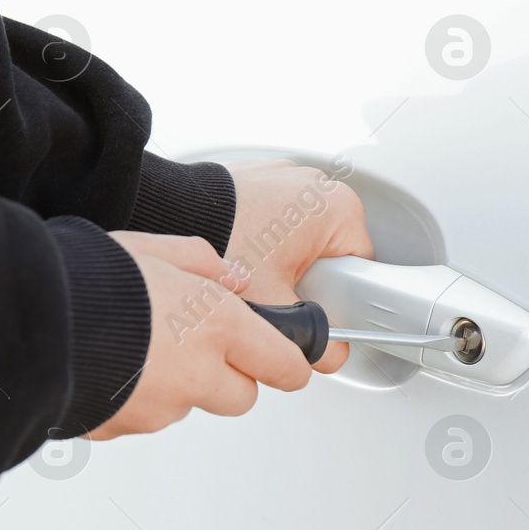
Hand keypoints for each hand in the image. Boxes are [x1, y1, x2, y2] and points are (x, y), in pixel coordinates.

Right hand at [87, 232, 312, 439]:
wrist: (29, 317)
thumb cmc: (89, 276)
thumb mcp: (154, 247)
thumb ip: (203, 263)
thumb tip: (231, 277)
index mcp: (218, 325)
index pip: (284, 364)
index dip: (286, 361)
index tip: (285, 357)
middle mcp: (197, 374)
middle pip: (242, 397)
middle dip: (230, 376)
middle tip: (199, 345)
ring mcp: (160, 408)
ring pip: (189, 406)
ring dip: (178, 386)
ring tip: (138, 346)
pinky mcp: (124, 427)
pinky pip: (143, 416)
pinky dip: (135, 397)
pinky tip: (110, 365)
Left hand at [222, 159, 374, 372]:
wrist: (167, 212)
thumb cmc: (224, 241)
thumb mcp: (275, 304)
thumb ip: (309, 336)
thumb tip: (327, 353)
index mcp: (339, 208)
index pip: (361, 269)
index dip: (339, 301)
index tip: (313, 311)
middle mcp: (319, 184)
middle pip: (331, 255)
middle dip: (306, 281)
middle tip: (276, 294)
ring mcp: (288, 177)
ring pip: (302, 238)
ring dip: (282, 260)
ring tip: (254, 273)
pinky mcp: (259, 176)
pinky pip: (275, 219)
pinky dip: (262, 238)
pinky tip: (240, 252)